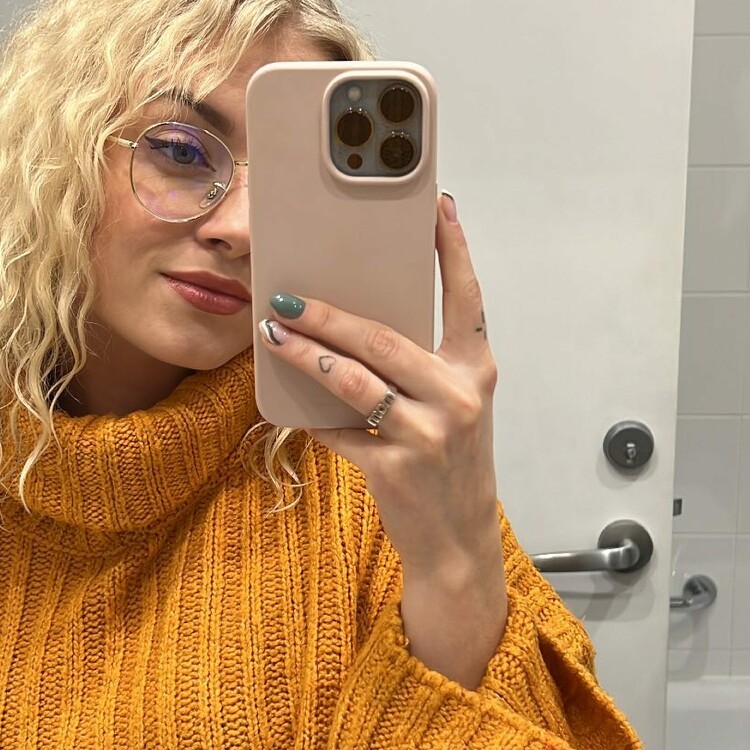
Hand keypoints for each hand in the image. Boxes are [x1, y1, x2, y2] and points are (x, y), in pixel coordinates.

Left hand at [257, 191, 500, 578]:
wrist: (457, 541)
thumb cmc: (448, 464)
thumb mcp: (452, 407)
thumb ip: (421, 365)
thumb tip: (356, 323)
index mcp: (475, 371)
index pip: (467, 299)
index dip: (453, 251)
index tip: (437, 208)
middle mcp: (458, 397)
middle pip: (383, 338)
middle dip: (329, 313)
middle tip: (287, 294)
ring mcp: (428, 434)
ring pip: (354, 380)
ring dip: (305, 354)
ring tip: (273, 332)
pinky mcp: (395, 469)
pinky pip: (338, 430)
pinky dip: (310, 417)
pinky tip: (285, 405)